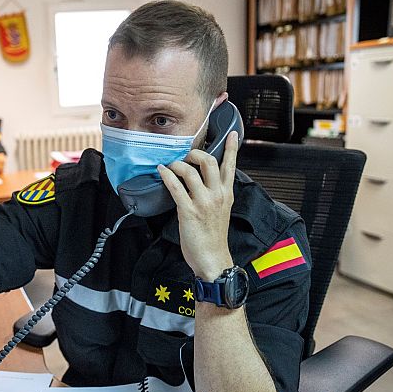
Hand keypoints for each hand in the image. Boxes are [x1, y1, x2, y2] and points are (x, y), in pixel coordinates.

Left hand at [158, 133, 238, 280]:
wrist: (213, 259)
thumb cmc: (213, 237)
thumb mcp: (220, 211)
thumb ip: (214, 195)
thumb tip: (201, 183)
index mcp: (226, 194)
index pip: (230, 166)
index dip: (231, 148)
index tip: (231, 133)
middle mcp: (217, 195)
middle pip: (209, 162)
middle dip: (195, 153)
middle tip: (186, 155)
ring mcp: (203, 202)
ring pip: (191, 171)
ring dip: (177, 164)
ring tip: (171, 166)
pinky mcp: (189, 211)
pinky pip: (176, 187)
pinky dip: (167, 176)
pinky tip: (161, 171)